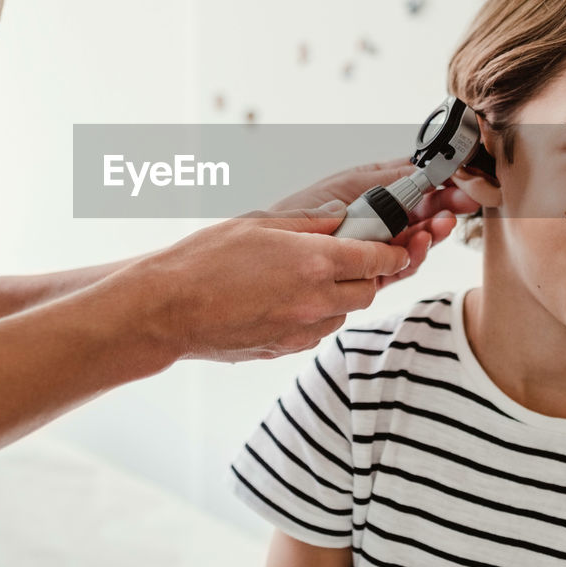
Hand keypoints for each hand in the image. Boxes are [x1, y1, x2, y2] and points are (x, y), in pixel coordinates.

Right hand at [134, 204, 410, 362]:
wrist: (167, 309)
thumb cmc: (204, 260)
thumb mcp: (260, 224)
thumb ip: (310, 222)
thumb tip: (342, 217)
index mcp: (315, 262)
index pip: (378, 259)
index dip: (394, 252)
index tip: (397, 248)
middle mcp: (316, 300)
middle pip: (369, 291)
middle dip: (368, 275)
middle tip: (351, 260)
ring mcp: (301, 330)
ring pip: (343, 314)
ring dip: (340, 297)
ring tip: (310, 279)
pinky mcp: (283, 349)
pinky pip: (316, 332)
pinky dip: (316, 316)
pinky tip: (288, 300)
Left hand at [271, 159, 480, 288]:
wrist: (276, 249)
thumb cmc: (305, 210)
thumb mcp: (351, 184)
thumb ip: (389, 177)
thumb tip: (423, 165)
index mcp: (375, 193)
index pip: (416, 186)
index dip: (440, 184)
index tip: (460, 180)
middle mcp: (380, 221)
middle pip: (423, 214)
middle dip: (444, 208)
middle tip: (463, 204)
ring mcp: (378, 248)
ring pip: (417, 241)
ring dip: (434, 232)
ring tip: (443, 224)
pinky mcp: (373, 273)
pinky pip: (402, 266)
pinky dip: (415, 255)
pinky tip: (421, 242)